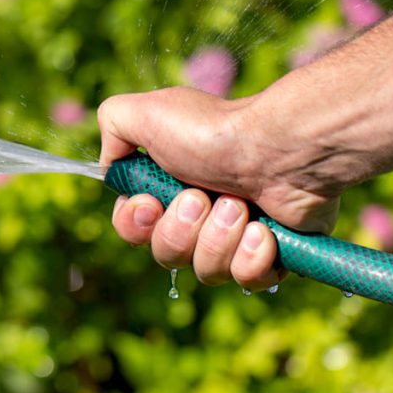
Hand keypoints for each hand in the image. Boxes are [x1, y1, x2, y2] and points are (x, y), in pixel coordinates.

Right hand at [97, 87, 340, 290]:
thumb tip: (111, 167)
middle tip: (204, 197)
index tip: (150, 204)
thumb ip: (111, 125)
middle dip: (182, 230)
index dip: (135, 225)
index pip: (132, 229)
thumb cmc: (213, 131)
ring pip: (206, 271)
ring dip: (218, 239)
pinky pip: (248, 281)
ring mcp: (236, 238)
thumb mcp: (144, 111)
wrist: (281, 148)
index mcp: (167, 188)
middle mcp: (199, 216)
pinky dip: (253, 257)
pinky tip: (264, 231)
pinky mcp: (274, 255)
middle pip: (166, 255)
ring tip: (240, 205)